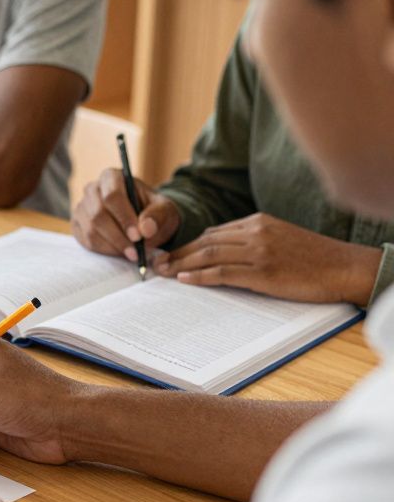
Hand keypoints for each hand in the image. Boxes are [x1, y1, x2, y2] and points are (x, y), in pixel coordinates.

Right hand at [72, 169, 180, 262]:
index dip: (124, 217)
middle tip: (135, 252)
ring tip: (131, 253)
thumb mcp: (164, 210)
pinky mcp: (78, 224)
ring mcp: (82, 207)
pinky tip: (119, 251)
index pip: (112, 195)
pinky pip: (86, 241)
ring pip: (91, 230)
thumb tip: (146, 230)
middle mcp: (92, 189)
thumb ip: (157, 216)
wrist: (143, 220)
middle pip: (98, 214)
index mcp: (112, 177)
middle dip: (118, 236)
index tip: (138, 236)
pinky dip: (104, 250)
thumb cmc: (153, 211)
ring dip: (112, 246)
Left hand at [154, 212, 382, 304]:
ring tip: (163, 272)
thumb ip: (253, 239)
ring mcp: (259, 251)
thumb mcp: (281, 237)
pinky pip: (223, 272)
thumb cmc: (314, 257)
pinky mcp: (263, 272)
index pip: (214, 232)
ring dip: (182, 264)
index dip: (189, 244)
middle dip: (179, 253)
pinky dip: (200, 276)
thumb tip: (221, 252)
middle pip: (206, 241)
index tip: (172, 253)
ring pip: (209, 255)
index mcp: (258, 221)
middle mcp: (255, 232)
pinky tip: (185, 279)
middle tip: (157, 263)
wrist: (343, 267)